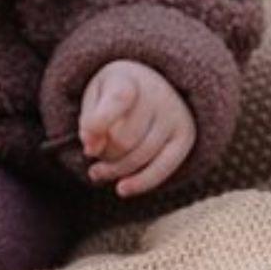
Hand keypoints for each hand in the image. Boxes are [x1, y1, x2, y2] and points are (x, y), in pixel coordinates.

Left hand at [78, 59, 195, 196]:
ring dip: (115, 170)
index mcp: (129, 79)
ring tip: (96, 172)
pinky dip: (140, 182)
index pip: (118, 100)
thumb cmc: (115, 92)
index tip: (85, 144)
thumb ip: (89, 120)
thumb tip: (90, 150)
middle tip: (92, 153)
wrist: (155, 81)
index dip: (98, 124)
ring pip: (140, 157)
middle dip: (103, 152)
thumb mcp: (95, 96)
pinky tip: (121, 189)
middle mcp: (157, 95)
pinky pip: (163, 168)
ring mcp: (174, 116)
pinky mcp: (185, 137)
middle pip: (123, 138)